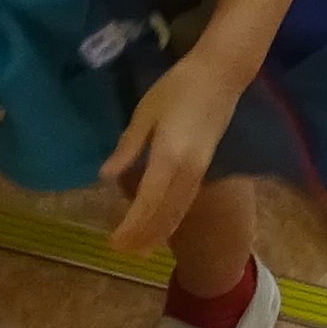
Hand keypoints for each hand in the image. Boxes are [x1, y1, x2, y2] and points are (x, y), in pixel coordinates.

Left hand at [100, 52, 244, 254]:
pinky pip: (186, 201)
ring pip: (178, 210)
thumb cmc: (178, 87)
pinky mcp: (205, 167)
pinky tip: (164, 225)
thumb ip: (128, 147)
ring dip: (159, 232)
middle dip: (144, 236)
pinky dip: (173, 218)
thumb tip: (105, 176)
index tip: (114, 242)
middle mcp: (186, 170)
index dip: (131, 225)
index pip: (147, 201)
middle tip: (123, 252)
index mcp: (168, 156)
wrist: (221, 75)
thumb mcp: (145, 112)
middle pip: (164, 213)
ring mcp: (199, 170)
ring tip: (141, 249)